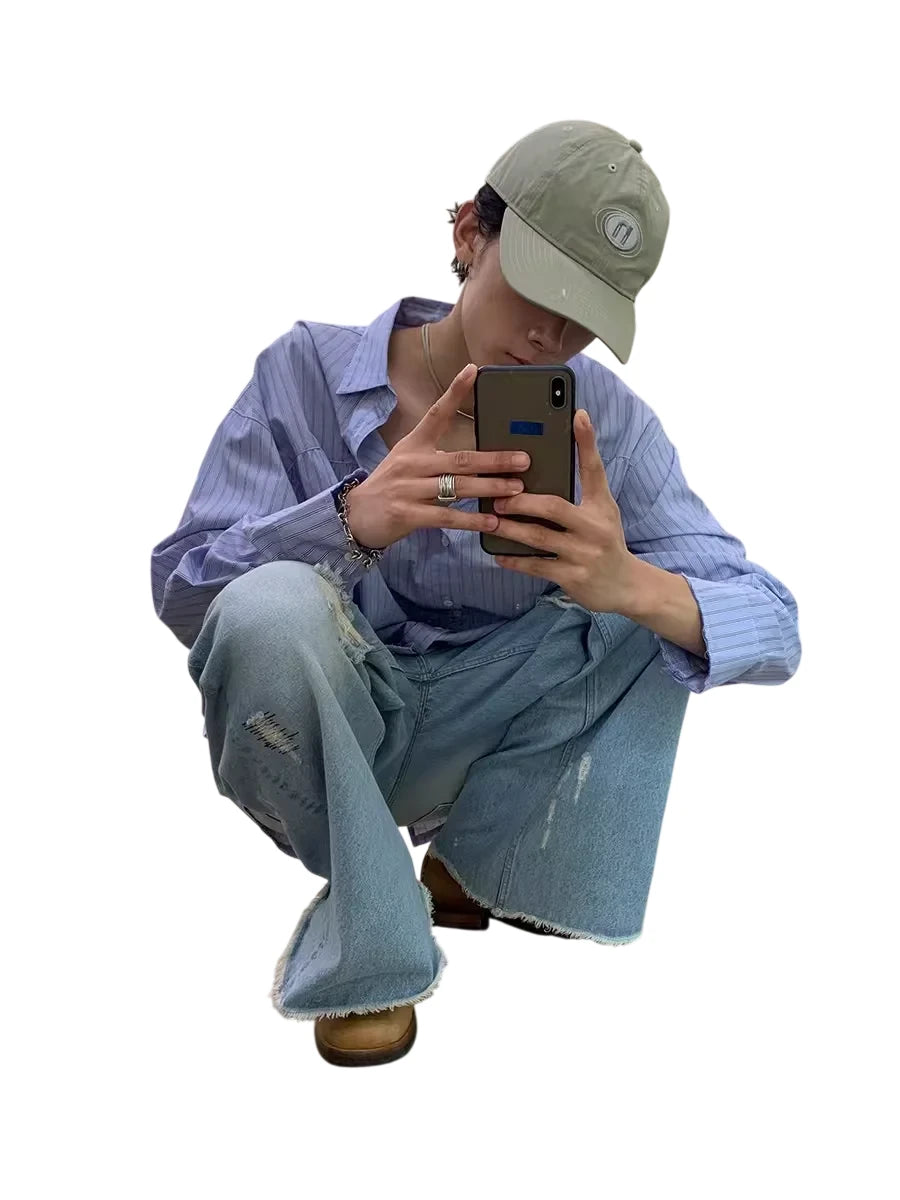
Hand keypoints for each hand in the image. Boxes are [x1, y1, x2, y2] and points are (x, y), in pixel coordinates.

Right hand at [344, 363, 530, 549]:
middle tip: (523, 459)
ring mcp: (408, 489)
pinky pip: (446, 517)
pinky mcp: (407, 514)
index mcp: (413, 445)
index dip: (455, 392)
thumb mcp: (409, 462)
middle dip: (494, 459)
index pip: (436, 413)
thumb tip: (478, 459)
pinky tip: (491, 523)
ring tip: (516, 489)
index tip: (473, 370)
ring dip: (489, 488)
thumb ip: (439, 459)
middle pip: (460, 458)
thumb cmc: (391, 487)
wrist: (356, 515)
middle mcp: (412, 463)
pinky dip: (471, 520)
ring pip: (457, 487)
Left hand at [490, 408, 636, 613]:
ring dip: (511, 528)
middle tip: (498, 495)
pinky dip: (515, 560)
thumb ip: (584, 485)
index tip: (577, 414)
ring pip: (539, 537)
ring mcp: (584, 554)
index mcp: (601, 506)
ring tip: (491, 520)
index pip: (594, 469)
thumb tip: (560, 454)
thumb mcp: (603, 510)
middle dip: (522, 501)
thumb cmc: (606, 541)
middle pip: (554, 507)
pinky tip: (498, 553)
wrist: (626, 586)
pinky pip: (537, 565)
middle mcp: (595, 528)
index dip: (587, 441)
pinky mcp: (573, 578)